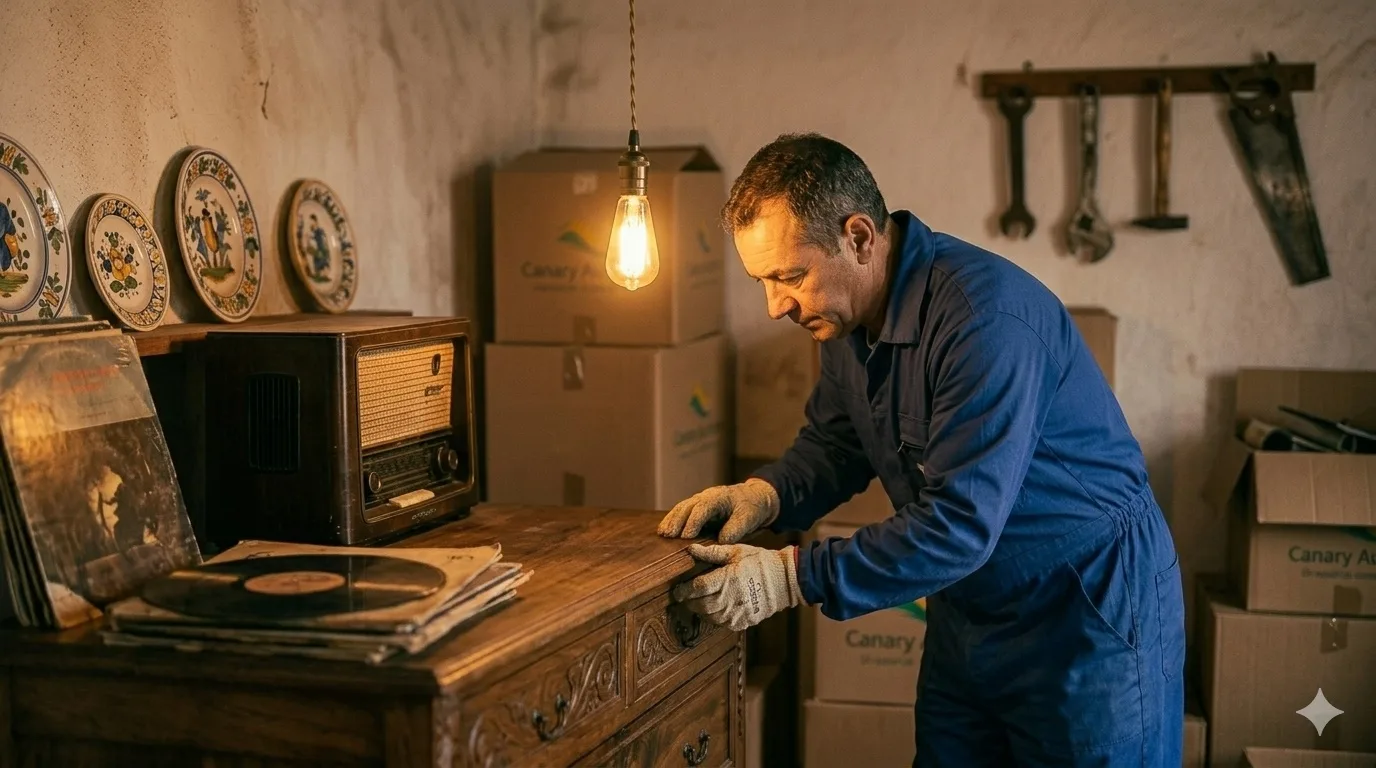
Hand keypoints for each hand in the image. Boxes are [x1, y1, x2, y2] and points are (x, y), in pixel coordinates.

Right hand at [657, 479, 779, 542]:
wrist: (754, 497)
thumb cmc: (752, 507)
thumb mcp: (749, 518)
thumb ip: (736, 529)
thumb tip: (721, 540)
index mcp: (719, 497)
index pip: (702, 507)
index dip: (693, 522)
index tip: (686, 536)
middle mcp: (706, 496)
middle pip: (687, 506)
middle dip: (676, 520)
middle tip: (667, 535)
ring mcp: (700, 500)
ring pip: (681, 507)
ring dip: (671, 520)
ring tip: (662, 533)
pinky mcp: (697, 507)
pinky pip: (682, 511)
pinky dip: (672, 520)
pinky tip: (664, 530)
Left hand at [672, 543, 802, 631]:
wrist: (784, 580)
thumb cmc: (760, 562)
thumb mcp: (736, 552)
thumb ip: (713, 553)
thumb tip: (691, 549)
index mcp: (727, 580)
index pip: (697, 588)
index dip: (683, 590)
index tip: (677, 590)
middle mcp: (730, 599)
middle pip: (700, 605)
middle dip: (689, 601)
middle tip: (685, 596)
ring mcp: (736, 614)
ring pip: (709, 617)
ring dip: (700, 610)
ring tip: (698, 602)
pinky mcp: (742, 622)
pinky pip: (721, 624)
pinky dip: (714, 617)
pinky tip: (715, 608)